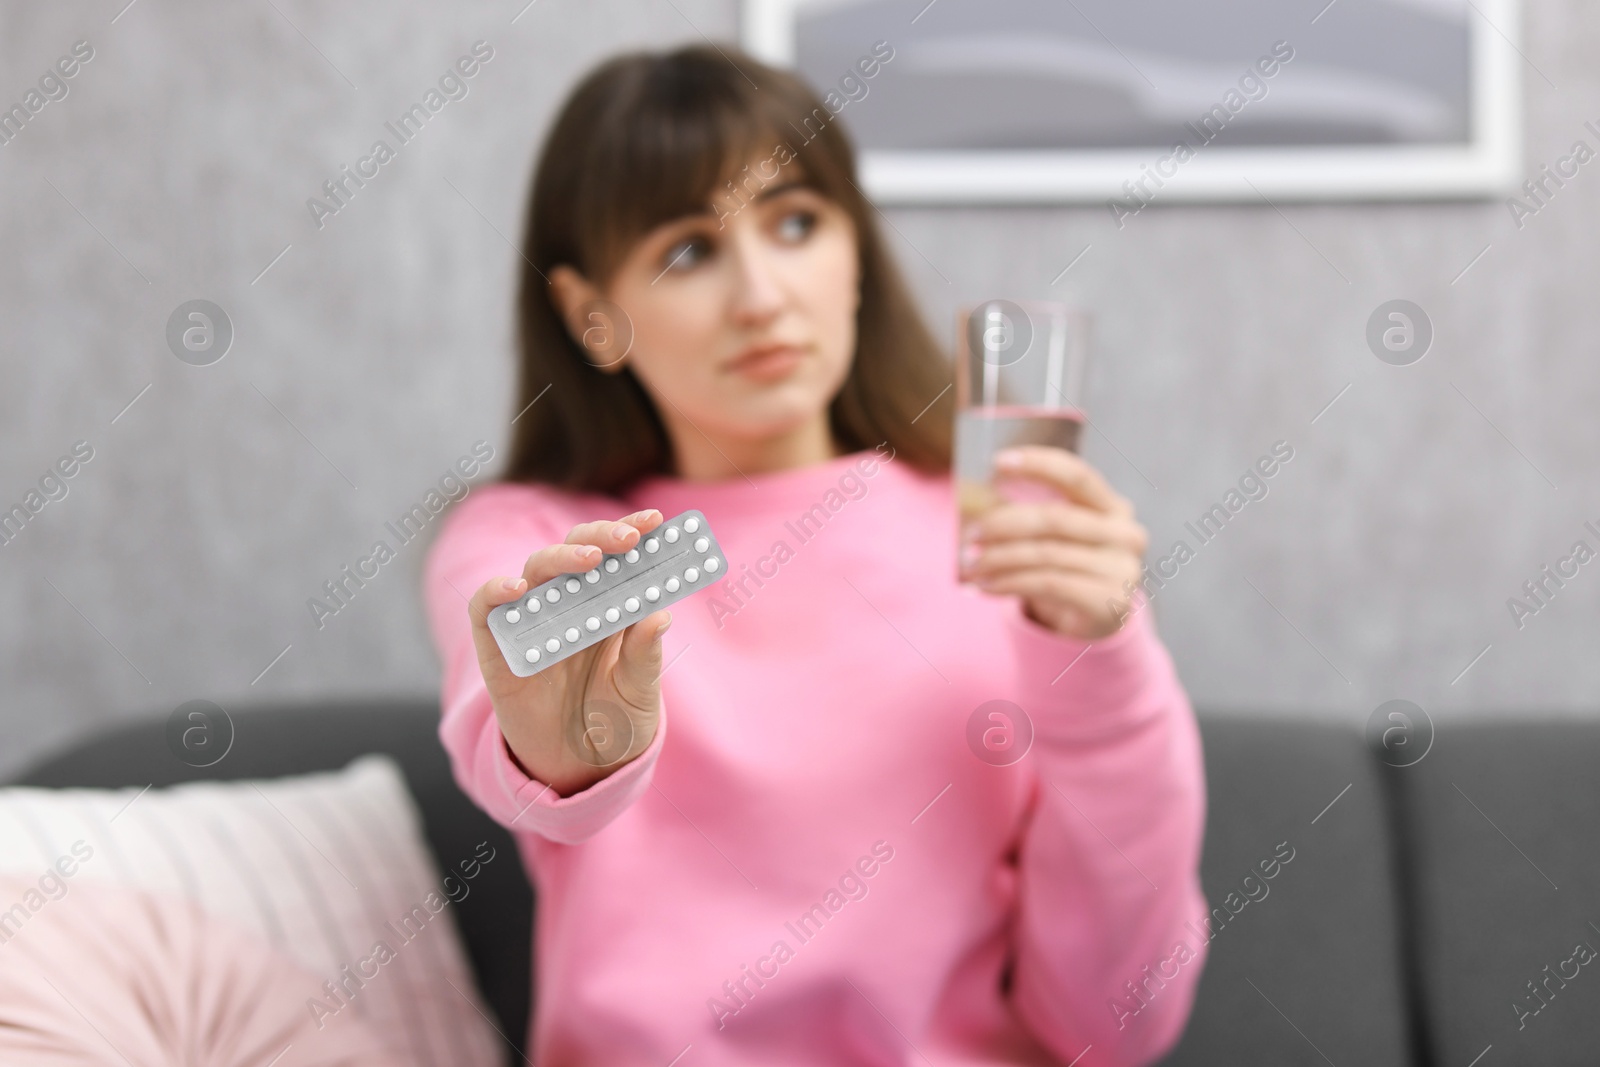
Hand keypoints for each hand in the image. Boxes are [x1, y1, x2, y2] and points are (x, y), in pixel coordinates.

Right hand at [467, 510, 671, 796]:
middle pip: (577, 553)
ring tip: (590, 561)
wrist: (577, 770)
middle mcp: (569, 606)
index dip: (633, 532)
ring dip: (561, 559)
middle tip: (629, 539)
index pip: (617, 557)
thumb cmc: (614, 724)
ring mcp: (532, 622)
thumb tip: (660, 617)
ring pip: (536, 571)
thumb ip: (644, 658)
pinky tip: (517, 589)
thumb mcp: (639, 695)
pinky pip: (486, 609)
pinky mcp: (497, 647)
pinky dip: (496, 592)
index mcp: (608, 607)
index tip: (656, 521)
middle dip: (602, 538)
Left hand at [964, 446, 1147, 640]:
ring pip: (1045, 554)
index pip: (1076, 475)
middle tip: (970, 535)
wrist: (1096, 620)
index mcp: (1113, 506)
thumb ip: (1030, 515)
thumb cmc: (1068, 567)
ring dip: (999, 559)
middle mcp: (1125, 533)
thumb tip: (974, 502)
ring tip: (971, 565)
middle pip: (1054, 518)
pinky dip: (1009, 583)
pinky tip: (985, 586)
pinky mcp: (1108, 600)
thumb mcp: (1056, 537)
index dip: (1039, 464)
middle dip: (1004, 523)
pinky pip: (1047, 583)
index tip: (998, 461)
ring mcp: (1121, 569)